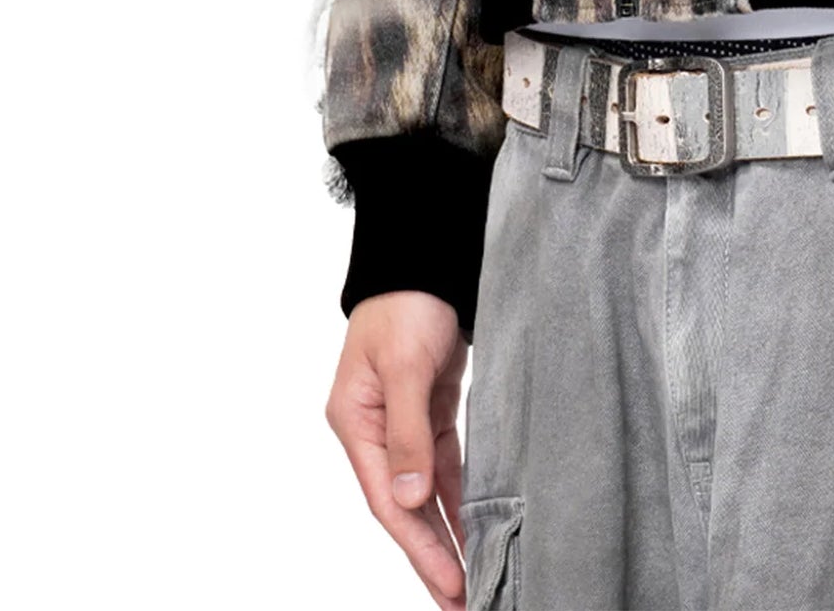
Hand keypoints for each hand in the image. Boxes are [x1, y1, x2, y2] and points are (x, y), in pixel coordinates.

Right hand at [325, 291, 470, 603]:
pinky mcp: (429, 410)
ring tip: (474, 577)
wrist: (424, 256)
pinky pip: (446, 465)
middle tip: (464, 600)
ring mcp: (401, 422)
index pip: (387, 500)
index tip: (452, 582)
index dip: (420, 546)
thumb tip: (408, 499)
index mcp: (355, 423)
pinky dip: (461, 494)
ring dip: (449, 532)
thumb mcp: (404, 364)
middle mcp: (375, 431)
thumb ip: (406, 433)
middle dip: (434, 555)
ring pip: (427, 492)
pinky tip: (478, 524)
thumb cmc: (406, 301)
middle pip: (405, 507)